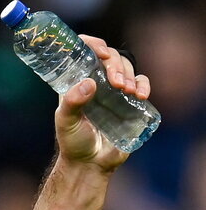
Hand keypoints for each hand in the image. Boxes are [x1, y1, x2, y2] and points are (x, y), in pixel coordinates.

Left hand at [55, 36, 151, 171]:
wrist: (90, 165)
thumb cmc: (73, 143)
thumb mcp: (66, 122)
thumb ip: (72, 103)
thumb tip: (89, 83)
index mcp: (78, 82)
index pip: (85, 52)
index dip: (94, 45)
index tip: (101, 53)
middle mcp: (97, 82)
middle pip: (110, 57)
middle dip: (116, 64)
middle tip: (116, 82)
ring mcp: (114, 91)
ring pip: (127, 68)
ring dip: (130, 74)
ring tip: (127, 91)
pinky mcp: (129, 102)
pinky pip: (141, 84)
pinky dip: (144, 84)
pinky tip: (141, 95)